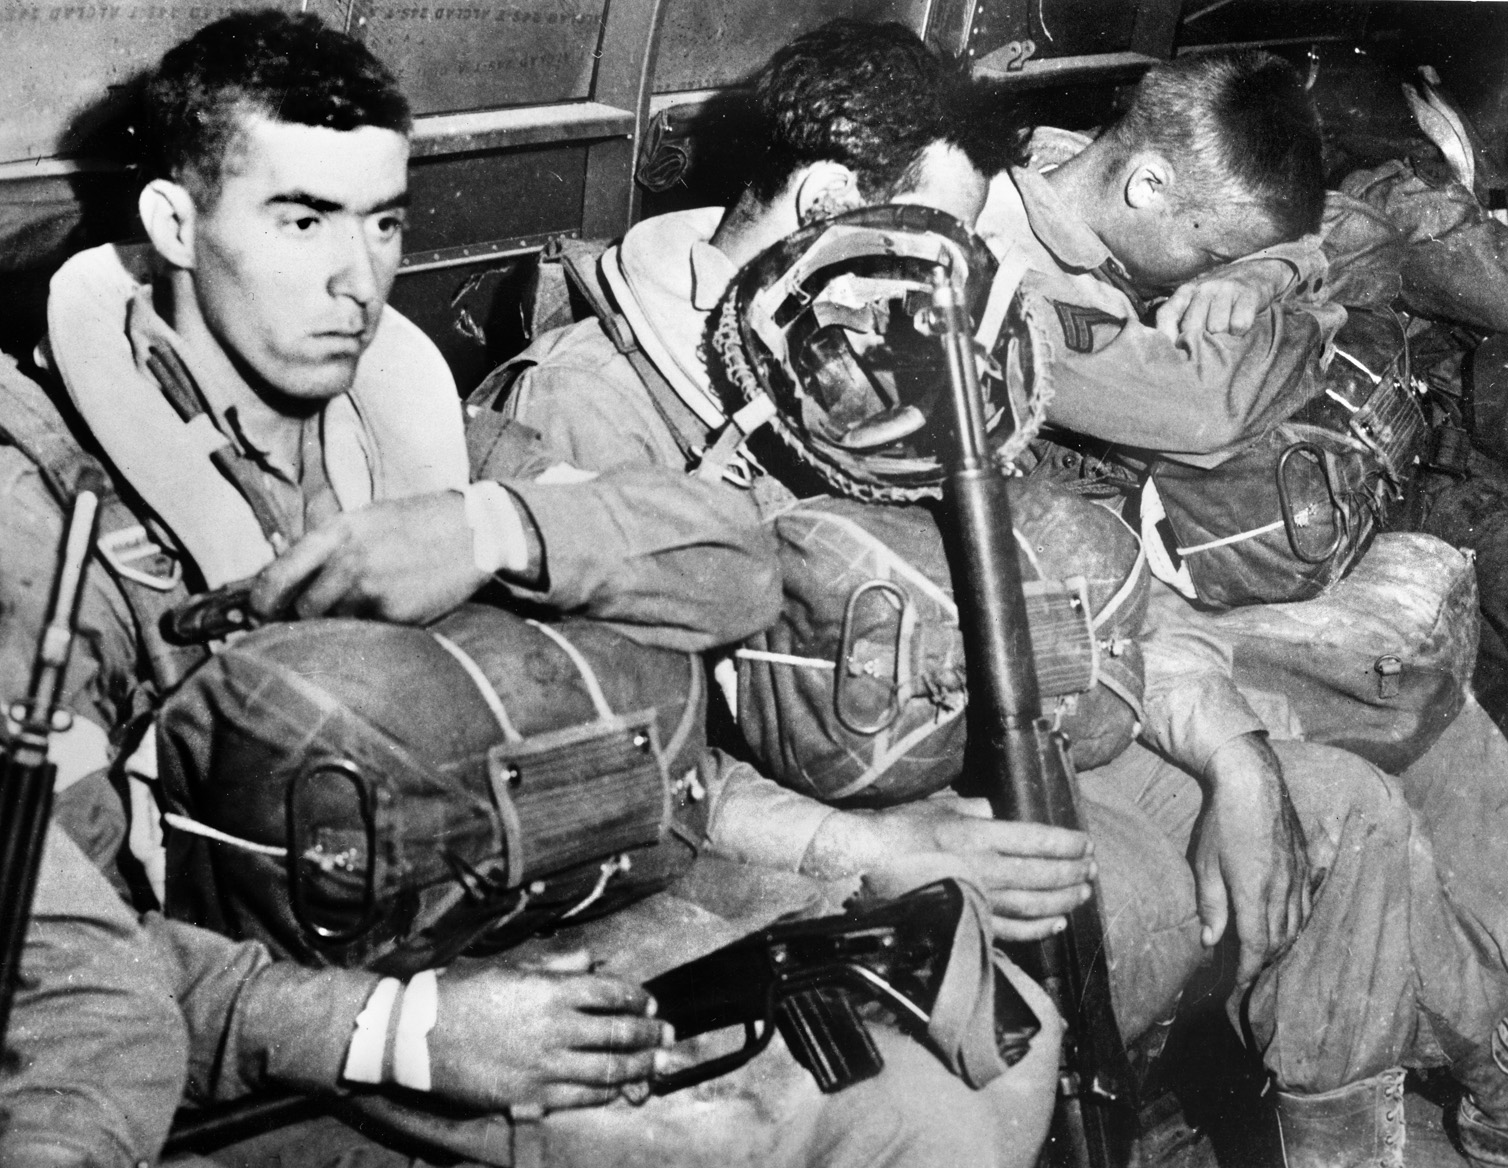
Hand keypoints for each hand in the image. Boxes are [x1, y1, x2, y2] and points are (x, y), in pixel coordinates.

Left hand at [250, 491, 488, 623]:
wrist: (475, 531)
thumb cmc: (420, 521)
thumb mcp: (368, 517)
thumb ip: (330, 542)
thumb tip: (290, 572)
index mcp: (338, 531)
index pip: (279, 574)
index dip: (261, 600)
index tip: (259, 612)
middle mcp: (350, 561)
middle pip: (303, 608)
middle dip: (304, 616)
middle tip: (314, 615)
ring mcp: (373, 590)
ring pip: (334, 623)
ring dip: (340, 621)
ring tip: (364, 605)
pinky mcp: (396, 614)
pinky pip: (368, 630)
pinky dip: (372, 625)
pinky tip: (393, 605)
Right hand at [429, 951, 672, 1112]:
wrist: (418, 1035)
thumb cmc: (463, 993)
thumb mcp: (511, 968)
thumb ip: (556, 966)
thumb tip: (592, 961)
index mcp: (552, 990)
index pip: (612, 993)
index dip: (638, 998)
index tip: (650, 1003)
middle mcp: (555, 1028)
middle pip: (618, 1032)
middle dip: (650, 1033)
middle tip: (668, 1034)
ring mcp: (544, 1065)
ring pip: (607, 1068)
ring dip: (640, 1066)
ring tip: (659, 1063)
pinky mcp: (529, 1096)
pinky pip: (580, 1097)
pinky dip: (606, 1092)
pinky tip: (620, 1089)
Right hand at [805, 797, 1095, 941]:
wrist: (863, 865)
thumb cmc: (896, 829)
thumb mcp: (937, 806)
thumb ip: (974, 810)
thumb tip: (999, 814)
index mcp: (978, 836)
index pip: (1037, 840)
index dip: (1066, 843)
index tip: (1085, 843)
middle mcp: (984, 869)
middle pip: (1042, 874)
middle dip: (1073, 872)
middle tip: (1092, 869)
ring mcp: (977, 900)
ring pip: (1034, 905)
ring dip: (1064, 899)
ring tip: (1083, 893)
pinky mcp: (967, 921)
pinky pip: (1012, 930)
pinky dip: (1038, 928)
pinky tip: (1055, 922)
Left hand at [1154, 259, 1291, 342]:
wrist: (1256, 272)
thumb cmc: (1218, 298)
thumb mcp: (1195, 303)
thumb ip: (1179, 321)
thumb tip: (1169, 353)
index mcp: (1185, 291)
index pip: (1166, 314)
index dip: (1165, 336)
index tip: (1170, 355)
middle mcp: (1203, 288)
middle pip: (1192, 327)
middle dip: (1198, 341)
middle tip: (1207, 344)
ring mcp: (1225, 289)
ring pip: (1216, 328)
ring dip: (1221, 337)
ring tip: (1225, 332)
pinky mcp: (1248, 294)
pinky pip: (1238, 325)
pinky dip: (1239, 332)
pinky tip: (1239, 328)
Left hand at [1192, 733, 1310, 984]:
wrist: (1253, 782)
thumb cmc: (1222, 821)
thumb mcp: (1205, 864)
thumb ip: (1210, 905)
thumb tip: (1210, 941)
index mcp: (1255, 893)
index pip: (1254, 945)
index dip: (1246, 969)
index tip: (1235, 981)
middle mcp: (1282, 890)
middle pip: (1277, 941)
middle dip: (1260, 961)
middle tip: (1244, 970)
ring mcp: (1298, 878)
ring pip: (1295, 927)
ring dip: (1280, 946)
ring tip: (1263, 954)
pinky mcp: (1305, 864)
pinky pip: (1306, 906)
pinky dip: (1296, 924)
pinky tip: (1286, 927)